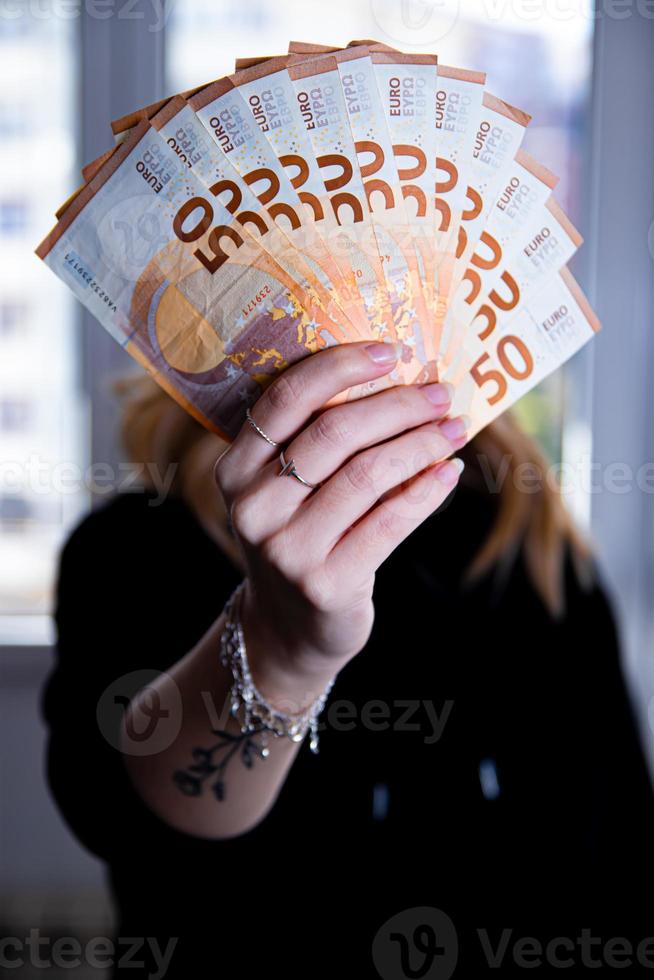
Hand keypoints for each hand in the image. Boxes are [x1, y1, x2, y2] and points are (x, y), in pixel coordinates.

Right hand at [213, 341, 466, 693]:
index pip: (284, 400)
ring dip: (421, 444)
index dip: (340, 367)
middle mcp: (254, 507)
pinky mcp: (326, 584)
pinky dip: (426, 491)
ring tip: (455, 429)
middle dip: (397, 405)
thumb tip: (396, 378)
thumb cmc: (301, 538)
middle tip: (440, 393)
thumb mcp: (286, 491)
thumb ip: (316, 443)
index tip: (391, 351)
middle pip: (333, 433)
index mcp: (235, 470)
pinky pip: (389, 522)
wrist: (291, 628)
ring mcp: (287, 549)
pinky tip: (449, 472)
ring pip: (367, 474)